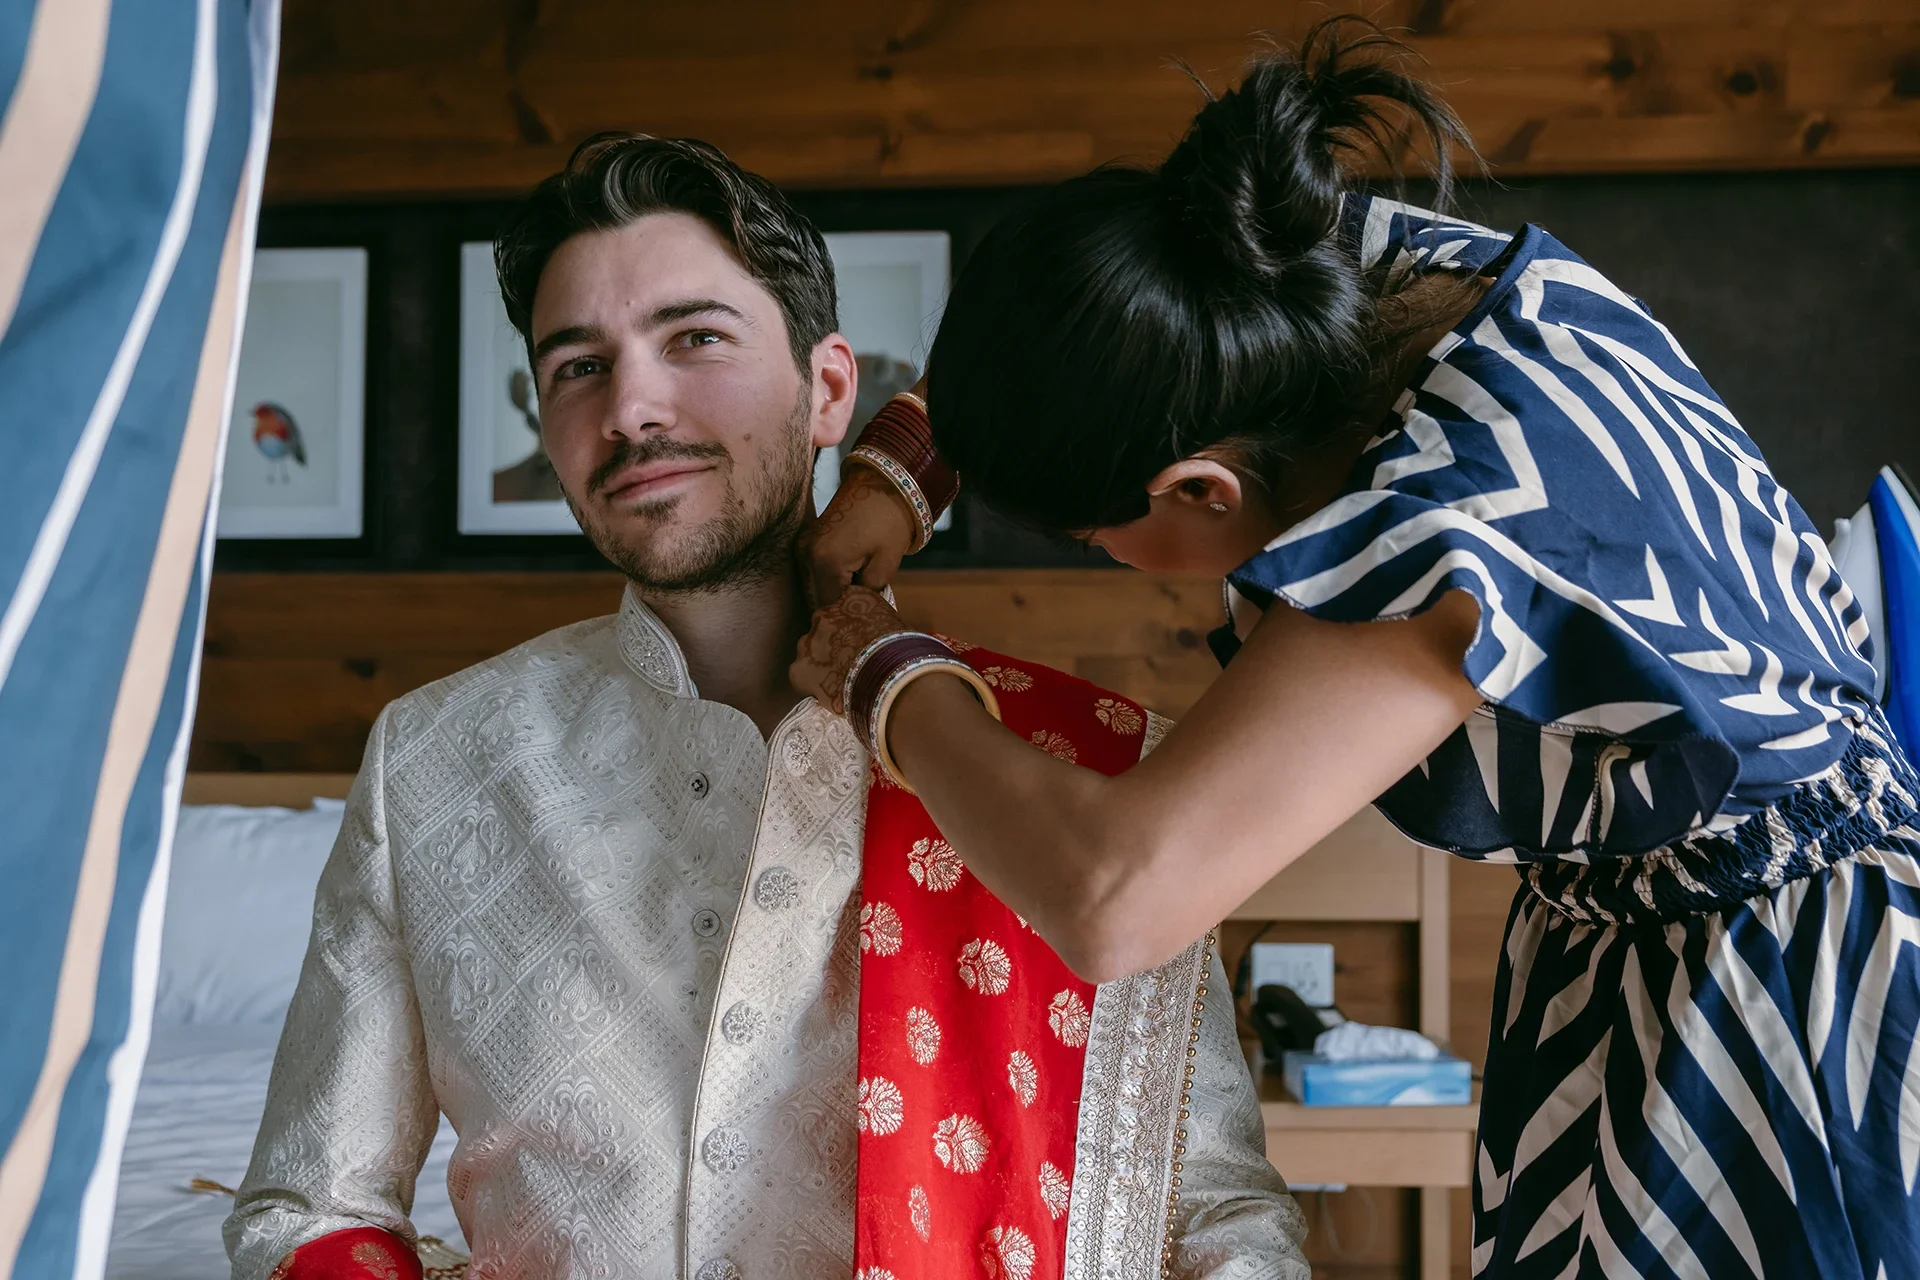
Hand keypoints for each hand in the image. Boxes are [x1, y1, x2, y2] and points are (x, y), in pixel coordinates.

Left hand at [789, 585, 908, 713]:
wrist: (890, 679)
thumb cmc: (902, 653)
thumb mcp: (895, 626)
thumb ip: (878, 625)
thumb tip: (879, 637)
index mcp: (851, 598)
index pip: (845, 606)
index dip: (851, 626)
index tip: (860, 640)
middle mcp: (825, 614)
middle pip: (824, 629)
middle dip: (833, 644)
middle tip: (850, 663)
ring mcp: (809, 641)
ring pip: (810, 652)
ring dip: (822, 663)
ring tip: (840, 681)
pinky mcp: (799, 669)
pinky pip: (802, 676)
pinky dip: (812, 685)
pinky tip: (829, 694)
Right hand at [797, 466, 918, 607]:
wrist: (883, 482)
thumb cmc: (890, 520)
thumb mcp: (885, 563)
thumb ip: (867, 593)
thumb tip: (856, 607)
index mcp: (825, 562)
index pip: (829, 606)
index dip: (847, 615)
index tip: (865, 616)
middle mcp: (806, 555)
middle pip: (816, 599)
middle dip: (838, 607)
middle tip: (861, 609)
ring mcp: (803, 545)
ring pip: (812, 586)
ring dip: (831, 594)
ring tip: (857, 594)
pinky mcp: (807, 539)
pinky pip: (812, 571)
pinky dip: (827, 580)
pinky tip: (848, 581)